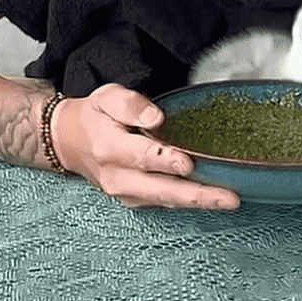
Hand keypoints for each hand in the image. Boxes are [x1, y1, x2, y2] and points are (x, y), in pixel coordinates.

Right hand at [50, 84, 239, 210]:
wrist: (70, 142)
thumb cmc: (96, 116)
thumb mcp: (107, 97)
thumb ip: (131, 104)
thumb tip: (157, 118)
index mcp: (110, 148)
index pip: (142, 157)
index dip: (167, 160)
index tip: (188, 163)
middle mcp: (118, 178)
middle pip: (162, 190)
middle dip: (198, 195)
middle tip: (230, 198)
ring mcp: (126, 194)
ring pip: (167, 201)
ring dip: (200, 203)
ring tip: (231, 201)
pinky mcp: (134, 201)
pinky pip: (166, 203)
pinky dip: (190, 202)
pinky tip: (214, 198)